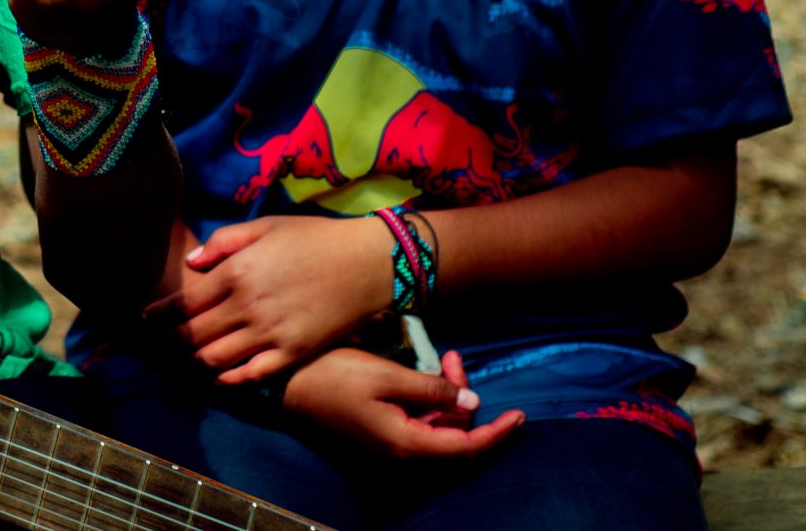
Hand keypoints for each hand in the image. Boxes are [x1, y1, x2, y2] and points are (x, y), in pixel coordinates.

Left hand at [158, 215, 386, 380]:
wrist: (365, 263)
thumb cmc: (313, 238)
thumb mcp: (265, 226)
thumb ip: (224, 242)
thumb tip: (192, 263)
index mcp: (236, 272)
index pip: (185, 301)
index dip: (160, 314)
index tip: (144, 319)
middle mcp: (246, 306)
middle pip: (194, 333)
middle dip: (172, 339)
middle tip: (161, 341)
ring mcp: (269, 333)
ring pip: (216, 358)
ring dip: (197, 359)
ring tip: (190, 356)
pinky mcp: (292, 353)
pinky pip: (251, 375)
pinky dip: (230, 378)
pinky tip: (222, 375)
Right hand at [282, 347, 523, 457]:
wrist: (286, 383)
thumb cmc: (333, 375)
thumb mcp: (386, 375)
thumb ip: (431, 389)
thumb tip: (471, 402)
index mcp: (407, 441)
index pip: (466, 446)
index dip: (496, 432)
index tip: (519, 414)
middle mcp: (403, 448)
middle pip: (453, 433)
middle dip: (464, 397)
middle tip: (456, 358)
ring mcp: (391, 439)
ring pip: (437, 423)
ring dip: (447, 393)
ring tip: (445, 356)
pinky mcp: (382, 427)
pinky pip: (420, 418)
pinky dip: (429, 395)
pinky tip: (427, 369)